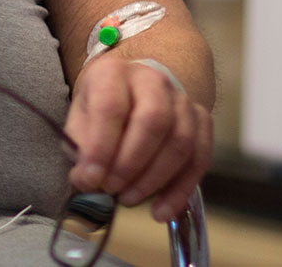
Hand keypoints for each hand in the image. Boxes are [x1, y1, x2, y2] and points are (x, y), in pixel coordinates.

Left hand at [65, 54, 212, 222]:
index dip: (101, 147)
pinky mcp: (202, 119)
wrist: (134, 89)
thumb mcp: (80, 118)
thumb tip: (86, 180)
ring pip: (181, 141)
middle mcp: (152, 80)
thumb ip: (80, 147)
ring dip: (155, 179)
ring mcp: (182, 99)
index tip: (90, 179)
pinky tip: (160, 210)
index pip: (111, 107)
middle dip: (131, 164)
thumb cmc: (102, 107)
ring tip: (129, 199)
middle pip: (154, 121)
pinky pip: (200, 158)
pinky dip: (181, 190)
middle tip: (112, 189)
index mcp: (113, 72)